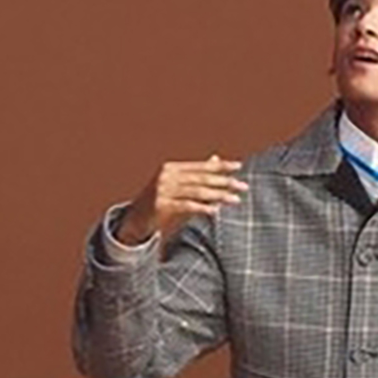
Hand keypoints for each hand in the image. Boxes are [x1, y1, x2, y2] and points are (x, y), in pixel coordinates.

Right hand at [117, 154, 248, 244]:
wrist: (134, 220)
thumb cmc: (160, 200)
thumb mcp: (177, 184)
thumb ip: (197, 173)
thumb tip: (216, 158)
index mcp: (172, 168)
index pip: (201, 166)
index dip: (221, 166)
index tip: (239, 166)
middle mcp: (166, 176)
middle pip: (201, 178)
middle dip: (224, 182)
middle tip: (243, 186)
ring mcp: (162, 190)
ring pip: (196, 192)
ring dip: (218, 196)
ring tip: (235, 199)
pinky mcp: (160, 206)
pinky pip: (185, 206)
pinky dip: (202, 207)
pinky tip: (215, 210)